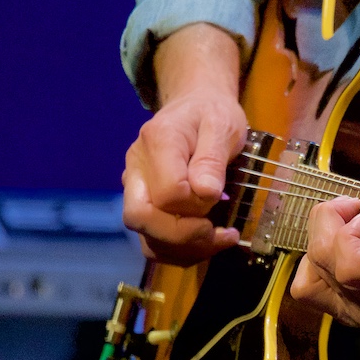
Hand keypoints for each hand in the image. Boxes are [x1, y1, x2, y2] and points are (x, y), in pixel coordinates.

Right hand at [122, 24, 246, 265]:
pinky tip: (206, 243)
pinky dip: (181, 252)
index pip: (167, 192)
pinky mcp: (144, 207)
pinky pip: (154, 243)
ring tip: (220, 240)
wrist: (197, 107)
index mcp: (157, 142)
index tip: (220, 194)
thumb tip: (206, 193)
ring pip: (146, 238)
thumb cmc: (212, 114)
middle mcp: (136, 168)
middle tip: (218, 232)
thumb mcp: (224, 125)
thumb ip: (212, 158)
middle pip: (140, 218)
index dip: (197, 204)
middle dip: (183, 236)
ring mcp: (135, 190)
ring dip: (185, 250)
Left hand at [290, 164, 359, 330]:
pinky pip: (306, 289)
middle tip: (353, 208)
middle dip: (329, 221)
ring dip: (320, 241)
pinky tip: (336, 251)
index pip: (350, 269)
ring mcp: (355, 313)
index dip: (347, 234)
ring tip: (345, 228)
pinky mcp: (343, 313)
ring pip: (309, 276)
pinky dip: (311, 265)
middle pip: (323, 261)